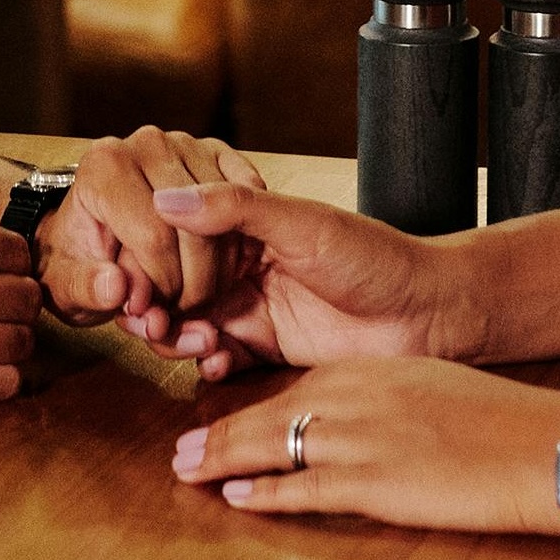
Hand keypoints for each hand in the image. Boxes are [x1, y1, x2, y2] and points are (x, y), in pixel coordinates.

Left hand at [36, 125, 266, 329]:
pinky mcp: (217, 152)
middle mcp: (147, 145)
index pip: (154, 237)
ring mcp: (187, 144)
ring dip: (220, 271)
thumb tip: (115, 288)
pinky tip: (217, 265)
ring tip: (194, 292)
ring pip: (227, 220)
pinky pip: (249, 201)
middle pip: (196, 229)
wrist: (95, 231)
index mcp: (105, 166)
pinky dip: (241, 242)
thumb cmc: (82, 258)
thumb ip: (85, 289)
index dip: (163, 286)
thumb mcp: (67, 285)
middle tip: (180, 310)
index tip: (156, 309)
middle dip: (194, 285)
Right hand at [136, 183, 463, 375]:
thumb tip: (166, 196)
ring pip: (189, 325)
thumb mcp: (301, 224)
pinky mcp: (268, 348)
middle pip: (173, 286)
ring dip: (178, 336)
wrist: (428, 313)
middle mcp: (242, 265)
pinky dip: (208, 363)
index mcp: (245, 225)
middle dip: (154, 304)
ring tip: (192, 340)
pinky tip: (217, 361)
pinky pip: (220, 359)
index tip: (132, 278)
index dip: (148, 258)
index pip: (175, 238)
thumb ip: (232, 209)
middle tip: (150, 318)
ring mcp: (253, 308)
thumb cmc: (375, 257)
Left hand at [170, 357, 559, 534]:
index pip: (298, 387)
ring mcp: (363, 438)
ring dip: (223, 460)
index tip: (227, 421)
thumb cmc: (505, 425)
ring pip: (272, 445)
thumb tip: (361, 421)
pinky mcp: (374, 482)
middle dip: (220, 433)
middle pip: (271, 413)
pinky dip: (266, 495)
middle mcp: (359, 396)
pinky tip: (238, 500)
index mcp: (376, 371)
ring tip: (187, 471)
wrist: (546, 449)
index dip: (255, 408)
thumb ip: (392, 400)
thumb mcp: (439, 390)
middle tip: (180, 449)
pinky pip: (304, 487)